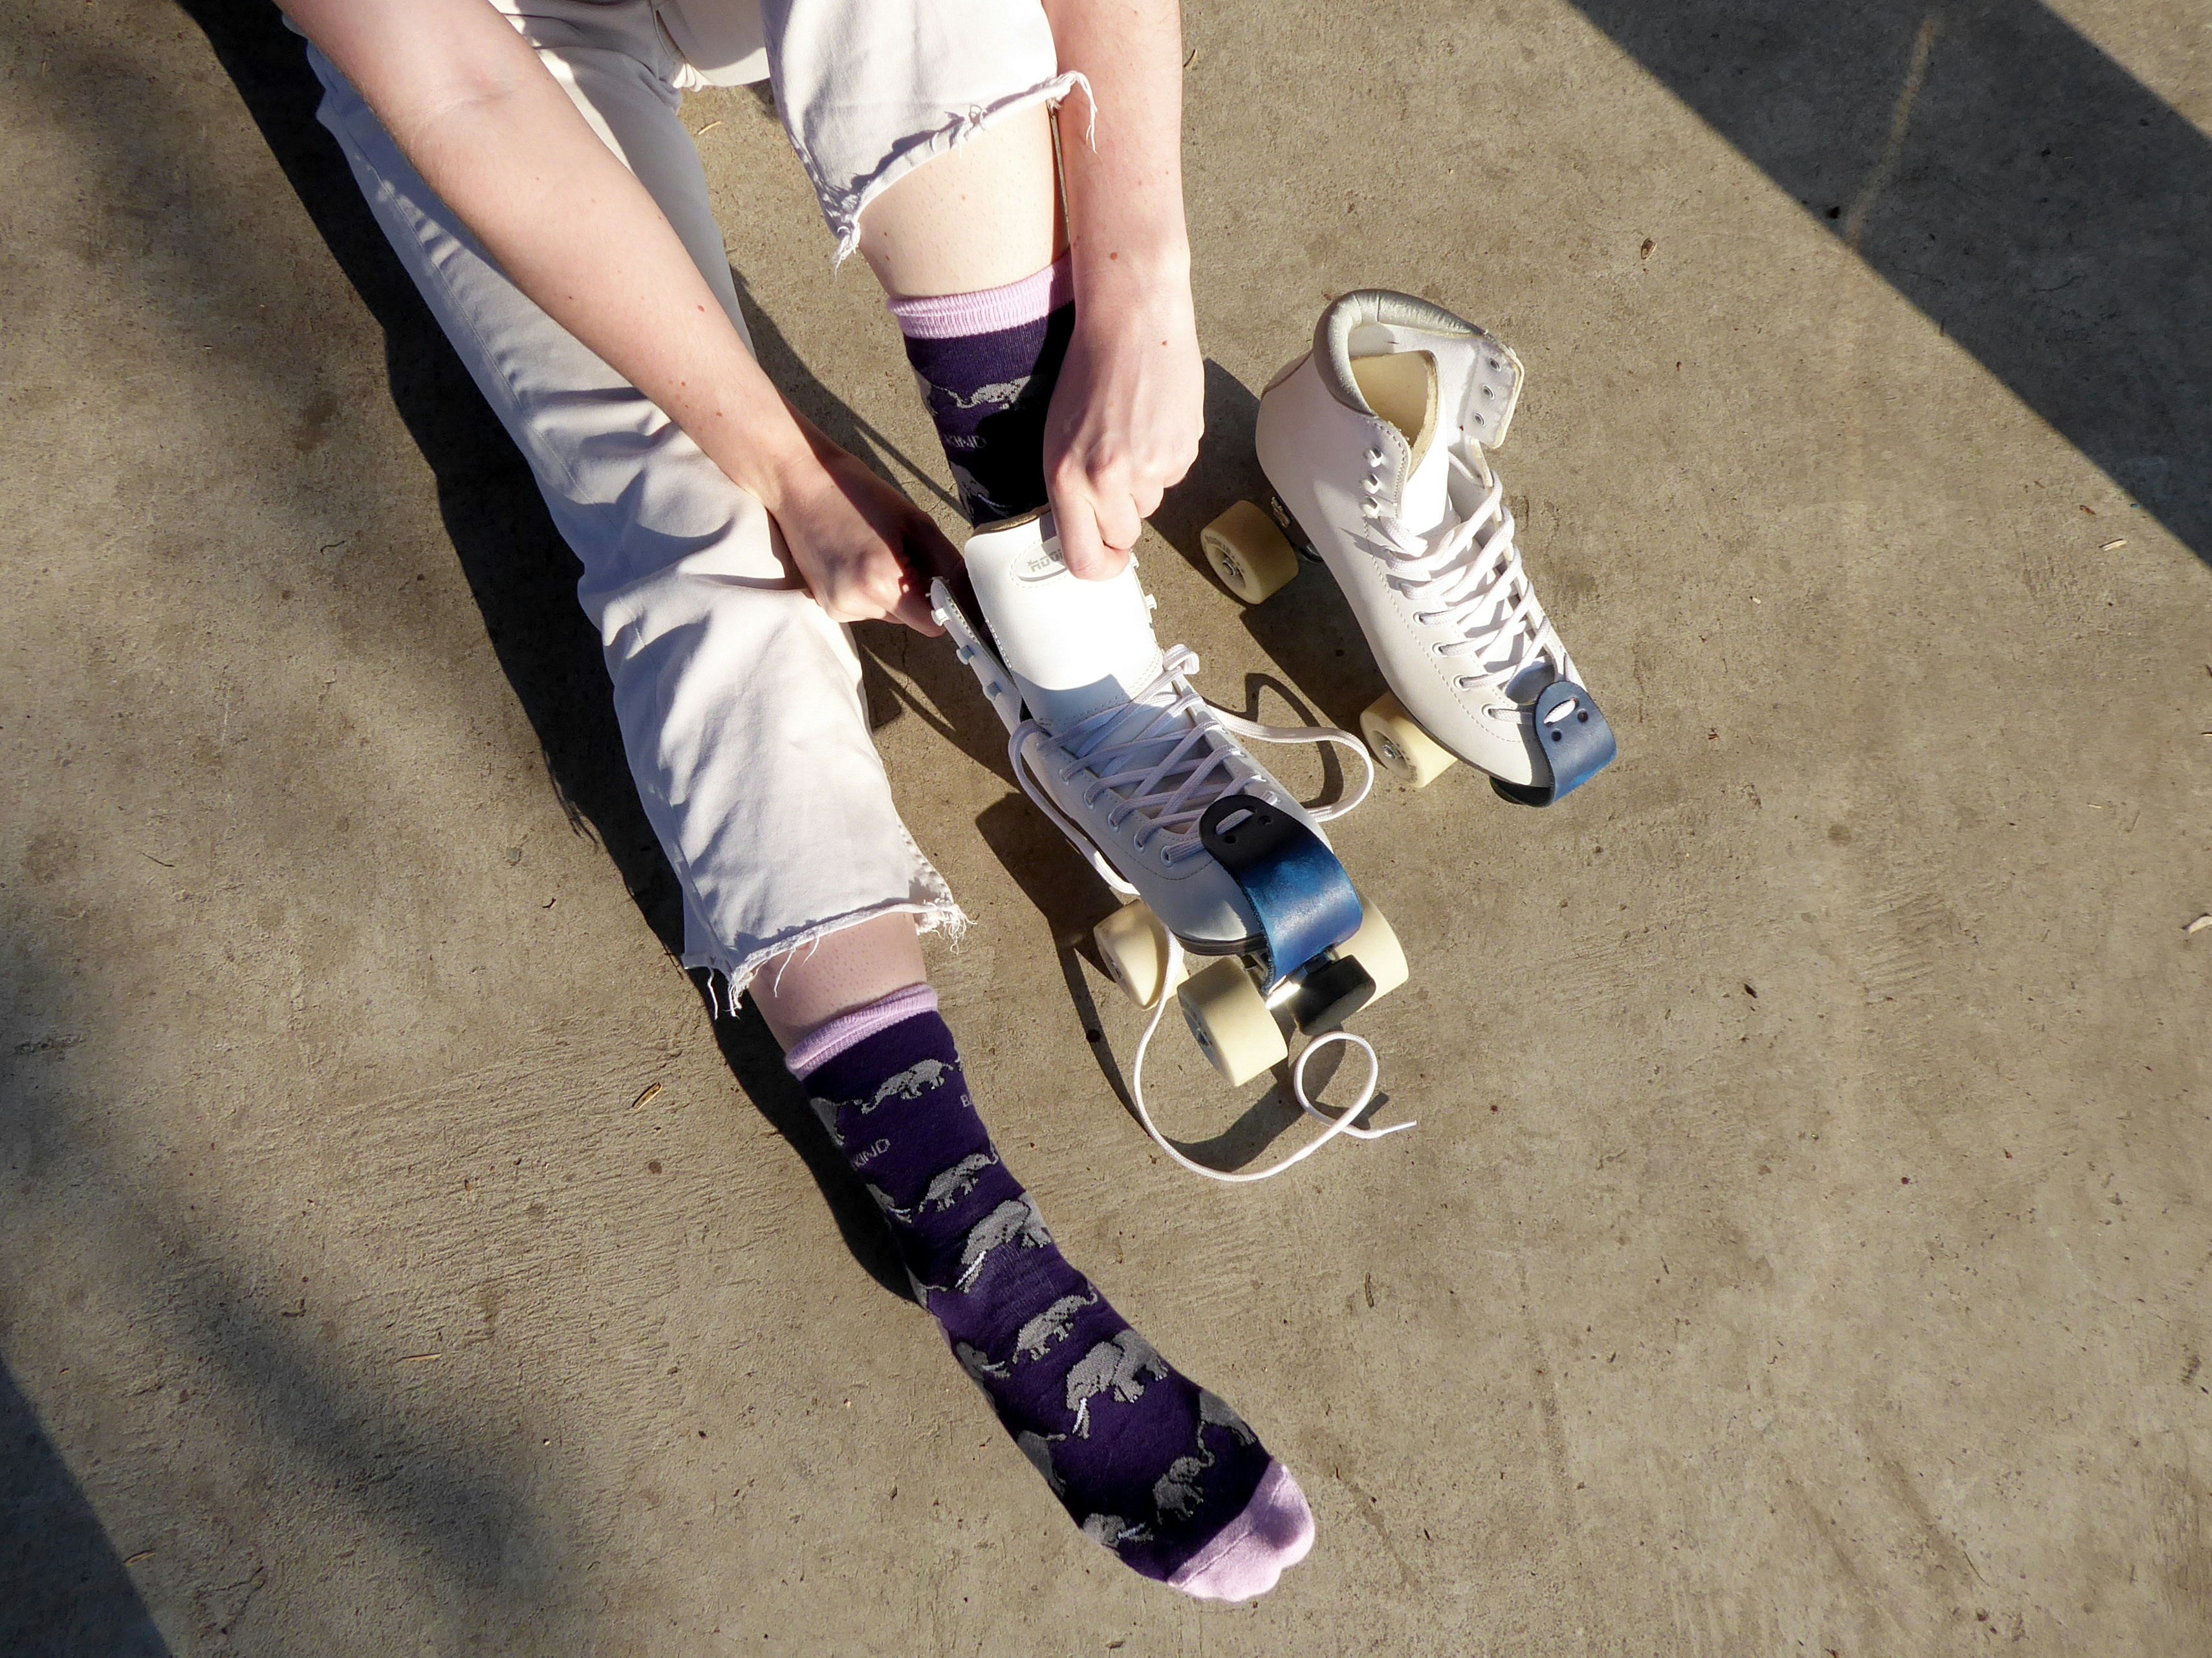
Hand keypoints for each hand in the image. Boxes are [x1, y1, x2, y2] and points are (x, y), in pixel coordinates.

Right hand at [763, 437, 959, 635]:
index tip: (941, 584)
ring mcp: (837, 607)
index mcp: (882, 581)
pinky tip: (854, 558)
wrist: (798, 482)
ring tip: (872, 550)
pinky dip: (867, 589)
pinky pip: (864, 608)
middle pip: (910, 618)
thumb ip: (948, 564)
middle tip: (899, 549)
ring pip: (887, 613)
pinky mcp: (824, 604)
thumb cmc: (856, 493)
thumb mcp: (914, 522)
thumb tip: (972, 595)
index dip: (943, 606)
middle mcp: (857, 603)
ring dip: (890, 590)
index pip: (932, 625)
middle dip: (914, 590)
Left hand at [1043, 275, 1203, 579]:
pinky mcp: (1184, 451)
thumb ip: (1071, 489)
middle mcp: (1108, 480)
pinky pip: (1174, 475)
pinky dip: (1165, 455)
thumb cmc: (1088, 374)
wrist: (1132, 322)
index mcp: (1067, 478)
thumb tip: (1092, 531)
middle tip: (1116, 469)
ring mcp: (1152, 468)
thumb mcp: (1058, 437)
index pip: (1085, 559)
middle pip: (1125, 534)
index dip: (1100, 566)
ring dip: (1144, 479)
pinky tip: (1154, 420)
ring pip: (1152, 503)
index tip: (1107, 557)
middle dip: (1123, 514)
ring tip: (1132, 430)